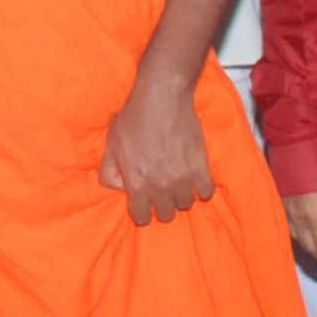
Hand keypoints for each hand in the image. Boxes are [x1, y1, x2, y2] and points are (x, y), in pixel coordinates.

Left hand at [99, 77, 214, 225]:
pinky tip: (195, 178)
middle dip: (161, 205)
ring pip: (186, 204)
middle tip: (161, 190)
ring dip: (181, 195)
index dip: (142, 212)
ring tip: (177, 182)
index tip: (144, 203)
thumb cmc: (134, 118)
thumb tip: (118, 187)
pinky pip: (206, 192)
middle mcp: (160, 187)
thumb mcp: (111, 145)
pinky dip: (201, 188)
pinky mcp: (201, 167)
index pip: (142, 218)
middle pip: (166, 215)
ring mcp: (183, 179)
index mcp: (137, 184)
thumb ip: (109, 172)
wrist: (161, 97)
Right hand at [282, 182, 316, 277]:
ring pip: (299, 240)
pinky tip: (309, 233)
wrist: (295, 142)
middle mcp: (297, 219)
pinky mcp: (280, 203)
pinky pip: (290, 228)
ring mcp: (286, 211)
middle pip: (311, 249)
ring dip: (313, 247)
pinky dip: (302, 236)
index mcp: (314, 216)